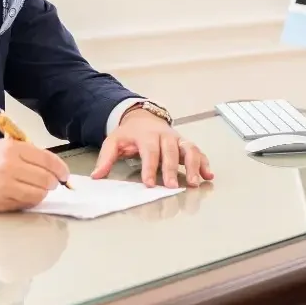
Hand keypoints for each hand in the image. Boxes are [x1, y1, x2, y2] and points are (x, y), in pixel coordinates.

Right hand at [0, 138, 70, 211]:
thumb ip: (23, 154)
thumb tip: (48, 166)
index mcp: (12, 148)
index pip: (48, 160)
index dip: (60, 169)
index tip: (64, 174)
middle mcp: (12, 166)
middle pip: (47, 179)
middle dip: (53, 183)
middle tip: (51, 184)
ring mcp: (7, 186)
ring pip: (39, 193)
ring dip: (42, 194)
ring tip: (36, 191)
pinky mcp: (1, 202)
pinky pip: (26, 204)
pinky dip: (30, 202)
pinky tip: (25, 197)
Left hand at [91, 109, 213, 188]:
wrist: (143, 117)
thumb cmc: (130, 134)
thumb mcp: (114, 142)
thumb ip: (106, 159)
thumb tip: (96, 176)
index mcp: (146, 135)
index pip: (149, 151)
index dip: (149, 168)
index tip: (149, 183)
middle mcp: (165, 136)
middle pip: (170, 151)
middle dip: (172, 169)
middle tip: (171, 187)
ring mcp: (178, 139)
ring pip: (189, 149)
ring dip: (193, 165)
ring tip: (194, 183)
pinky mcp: (186, 144)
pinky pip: (198, 152)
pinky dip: (205, 163)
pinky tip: (208, 175)